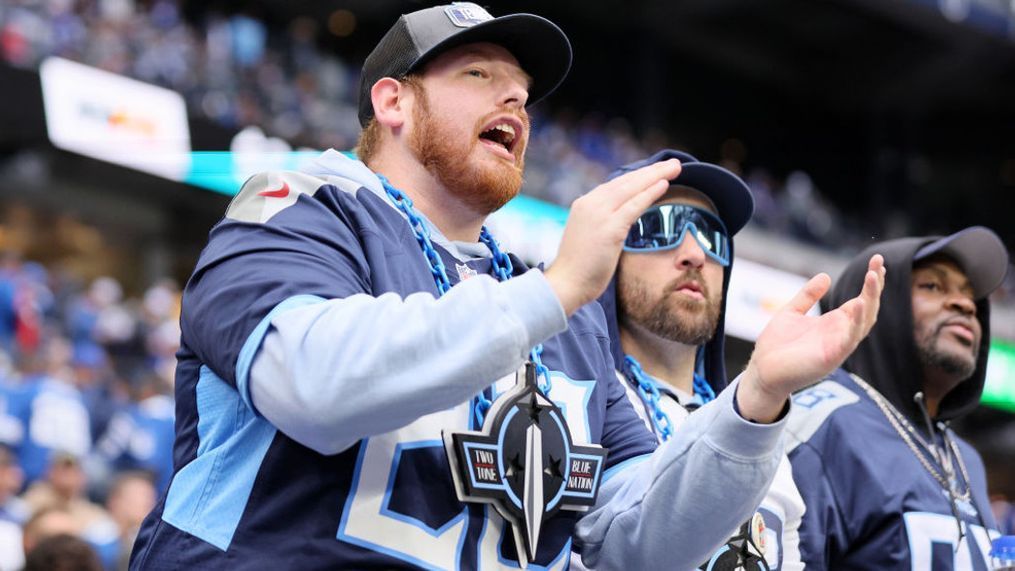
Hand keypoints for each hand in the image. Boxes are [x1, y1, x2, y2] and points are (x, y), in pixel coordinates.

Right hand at [545, 159, 681, 314]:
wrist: (566, 284)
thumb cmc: (579, 268)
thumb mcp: (590, 236)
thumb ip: (604, 223)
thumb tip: (623, 220)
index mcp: (585, 205)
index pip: (616, 185)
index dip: (639, 177)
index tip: (656, 172)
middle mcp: (590, 204)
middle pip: (626, 181)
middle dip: (652, 170)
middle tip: (674, 162)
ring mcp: (598, 215)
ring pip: (632, 188)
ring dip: (656, 175)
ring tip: (676, 167)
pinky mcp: (609, 229)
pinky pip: (634, 206)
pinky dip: (649, 193)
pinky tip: (664, 184)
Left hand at [736, 254, 885, 422]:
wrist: (762, 372)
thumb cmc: (777, 346)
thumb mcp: (792, 312)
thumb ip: (808, 296)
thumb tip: (826, 276)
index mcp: (835, 323)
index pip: (861, 300)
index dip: (870, 282)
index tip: (876, 261)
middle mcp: (842, 334)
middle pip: (868, 308)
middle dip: (875, 286)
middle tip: (878, 262)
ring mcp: (839, 346)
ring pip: (863, 321)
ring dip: (870, 299)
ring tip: (872, 276)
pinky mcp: (831, 357)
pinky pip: (849, 339)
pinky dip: (856, 323)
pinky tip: (859, 303)